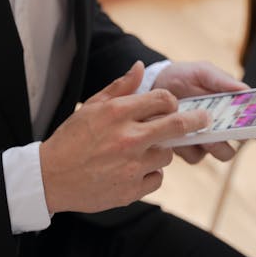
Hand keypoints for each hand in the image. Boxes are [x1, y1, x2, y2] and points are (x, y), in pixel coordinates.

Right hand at [39, 61, 209, 213]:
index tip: (173, 105)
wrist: (51, 177)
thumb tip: (141, 66)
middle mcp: (128, 138)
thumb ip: (121, 87)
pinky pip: (157, 178)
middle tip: (204, 120)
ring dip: (161, 151)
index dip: (172, 101)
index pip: (162, 99)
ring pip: (167, 154)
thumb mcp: (92, 106)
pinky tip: (132, 170)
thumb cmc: (71, 138)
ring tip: (141, 151)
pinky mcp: (131, 190)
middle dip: (197, 120)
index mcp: (118, 113)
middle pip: (178, 125)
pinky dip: (150, 174)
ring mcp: (131, 166)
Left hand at [153, 61, 248, 164]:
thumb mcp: (203, 72)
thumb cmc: (184, 76)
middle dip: (225, 142)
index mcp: (229, 113)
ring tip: (193, 129)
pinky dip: (185, 144)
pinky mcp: (184, 149)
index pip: (249, 128)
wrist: (155, 82)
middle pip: (230, 150)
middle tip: (217, 130)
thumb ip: (222, 81)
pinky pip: (191, 155)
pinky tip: (174, 129)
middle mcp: (218, 132)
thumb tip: (246, 91)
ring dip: (206, 144)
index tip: (254, 124)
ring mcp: (201, 142)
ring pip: (212, 155)